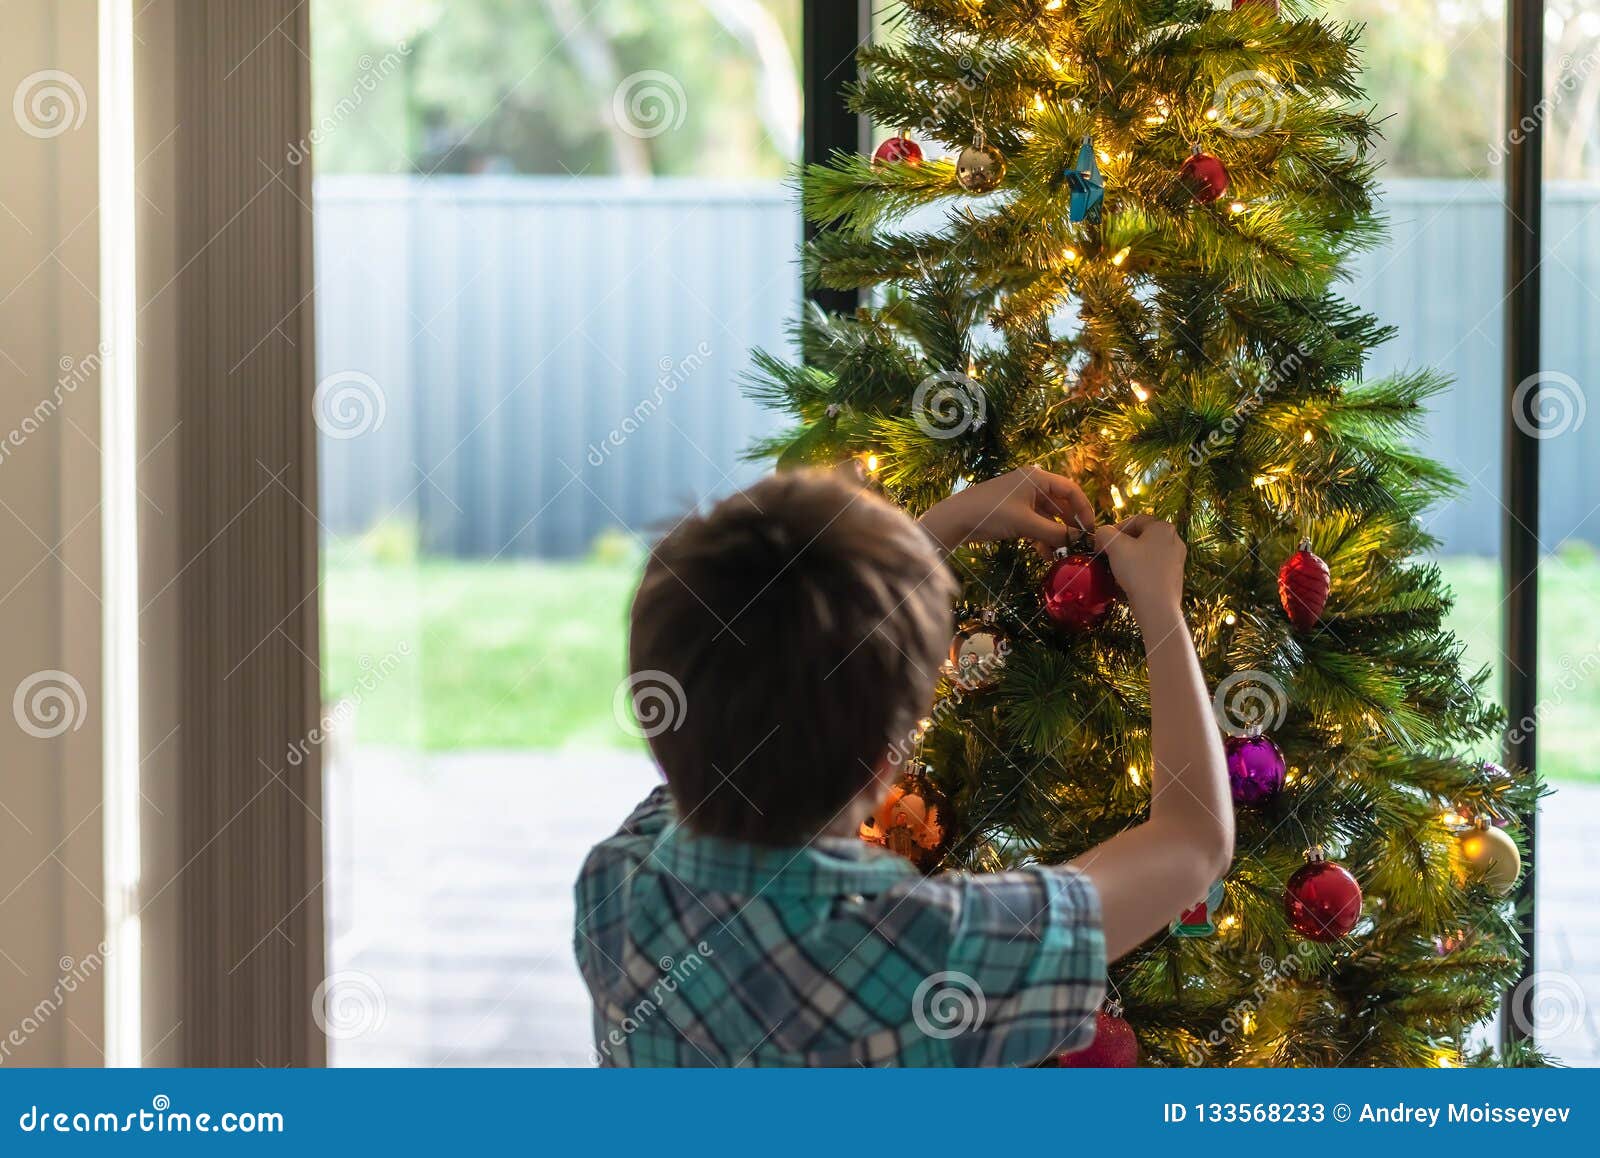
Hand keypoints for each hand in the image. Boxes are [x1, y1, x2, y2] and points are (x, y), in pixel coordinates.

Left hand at [919, 466, 1096, 552]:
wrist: (955, 519)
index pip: (1071, 490)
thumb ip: (1055, 533)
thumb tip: (1079, 540)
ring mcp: (1021, 499)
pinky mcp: (1012, 512)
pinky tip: (1046, 555)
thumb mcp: (1026, 524)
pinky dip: (1041, 537)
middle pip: (1060, 504)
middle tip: (1080, 545)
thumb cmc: (992, 514)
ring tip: (1064, 554)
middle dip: (1070, 525)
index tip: (1091, 530)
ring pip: (1047, 517)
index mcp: (1037, 478)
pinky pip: (1034, 524)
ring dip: (1055, 535)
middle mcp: (1031, 485)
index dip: (1084, 510)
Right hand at [1093, 515, 1185, 624]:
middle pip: (1143, 535)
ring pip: (1148, 552)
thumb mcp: (1115, 546)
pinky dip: (1141, 569)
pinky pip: (1154, 566)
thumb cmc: (1137, 571)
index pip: (1135, 520)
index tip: (1103, 541)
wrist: (1157, 606)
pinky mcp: (1175, 576)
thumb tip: (1102, 534)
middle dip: (1123, 543)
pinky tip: (1130, 580)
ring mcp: (1177, 559)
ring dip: (1131, 557)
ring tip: (1118, 568)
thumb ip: (1105, 533)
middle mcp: (1174, 540)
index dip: (1115, 528)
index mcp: (1163, 528)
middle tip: (1108, 553)